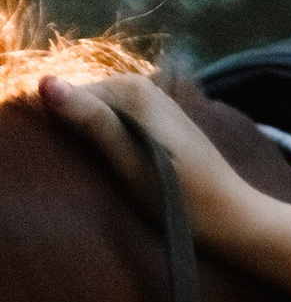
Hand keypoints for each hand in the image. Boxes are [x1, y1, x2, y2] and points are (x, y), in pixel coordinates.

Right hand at [42, 72, 290, 301]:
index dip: (68, 134)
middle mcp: (145, 87)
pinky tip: (132, 166)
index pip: (65, 99)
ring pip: (100, 117)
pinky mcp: (162, 123)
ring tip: (123, 171)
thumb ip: (91, 122)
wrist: (235, 218)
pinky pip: (120, 125)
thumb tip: (45, 83)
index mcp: (132, 89)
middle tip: (112, 171)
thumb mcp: (130, 162)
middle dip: (85, 135)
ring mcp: (155, 103)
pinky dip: (118, 144)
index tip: (93, 164)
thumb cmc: (183, 199)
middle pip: (84, 106)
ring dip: (101, 142)